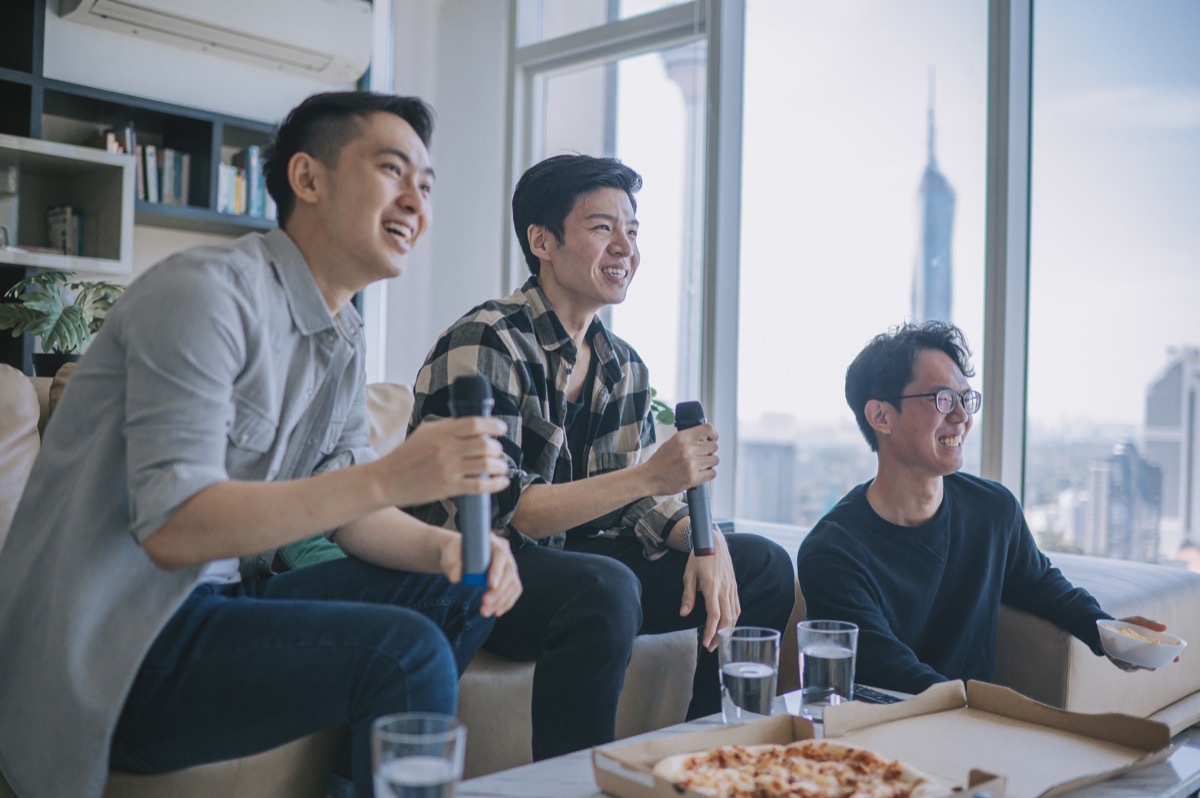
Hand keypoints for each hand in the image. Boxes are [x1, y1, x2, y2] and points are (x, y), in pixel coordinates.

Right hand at [378, 417, 509, 507]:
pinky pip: (480, 486)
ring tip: (501, 467)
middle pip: (485, 445)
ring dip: (500, 466)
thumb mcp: (424, 432)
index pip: (475, 424)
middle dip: (497, 448)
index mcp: (440, 432)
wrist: (386, 481)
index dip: (493, 426)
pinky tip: (501, 482)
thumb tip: (471, 424)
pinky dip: (495, 484)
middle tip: (498, 451)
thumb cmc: (405, 456)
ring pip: (486, 465)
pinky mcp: (449, 488)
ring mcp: (448, 469)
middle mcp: (446, 449)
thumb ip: (446, 426)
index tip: (501, 429)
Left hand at [439, 533, 521, 617]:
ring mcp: (508, 564)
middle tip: (485, 604)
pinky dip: (506, 603)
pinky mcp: (509, 577)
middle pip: (509, 571)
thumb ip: (452, 565)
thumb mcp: (449, 556)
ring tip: (486, 612)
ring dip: (501, 600)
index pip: (500, 555)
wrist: (458, 555)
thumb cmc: (454, 553)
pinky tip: (496, 611)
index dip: (497, 570)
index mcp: (492, 541)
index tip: (491, 585)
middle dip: (499, 591)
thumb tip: (455, 577)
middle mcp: (505, 552)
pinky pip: (513, 590)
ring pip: (513, 583)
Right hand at [642, 423, 718, 495]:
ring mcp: (691, 464)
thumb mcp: (672, 442)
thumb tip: (706, 438)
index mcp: (682, 437)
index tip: (712, 439)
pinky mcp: (693, 478)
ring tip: (700, 465)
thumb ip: (689, 438)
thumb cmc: (659, 461)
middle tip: (702, 455)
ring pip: (715, 460)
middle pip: (714, 446)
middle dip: (709, 451)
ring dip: (709, 463)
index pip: (707, 429)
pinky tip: (700, 473)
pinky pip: (712, 473)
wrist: (648, 477)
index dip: (713, 434)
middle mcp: (687, 449)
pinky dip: (708, 474)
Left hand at [680, 529, 740, 650]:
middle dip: (720, 636)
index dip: (710, 631)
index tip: (705, 642)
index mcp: (711, 587)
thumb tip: (684, 613)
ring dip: (728, 630)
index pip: (714, 614)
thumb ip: (687, 596)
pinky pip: (737, 607)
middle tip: (712, 647)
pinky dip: (734, 619)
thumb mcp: (688, 575)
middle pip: (727, 619)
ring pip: (734, 615)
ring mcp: (732, 588)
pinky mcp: (735, 587)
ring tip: (719, 640)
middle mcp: (724, 589)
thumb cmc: (699, 558)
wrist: (714, 543)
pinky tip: (729, 626)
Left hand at [1107, 615, 1180, 670]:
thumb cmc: (1124, 625)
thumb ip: (1149, 623)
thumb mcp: (1136, 621)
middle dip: (1153, 662)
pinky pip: (1127, 668)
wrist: (1103, 630)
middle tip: (1147, 654)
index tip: (1176, 658)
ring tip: (1130, 653)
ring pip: (1141, 667)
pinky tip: (1120, 656)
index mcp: (1150, 647)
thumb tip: (1165, 627)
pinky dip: (1125, 663)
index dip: (1172, 657)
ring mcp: (1134, 662)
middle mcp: (1144, 657)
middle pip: (1153, 665)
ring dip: (1138, 663)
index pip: (1165, 655)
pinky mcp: (1123, 665)